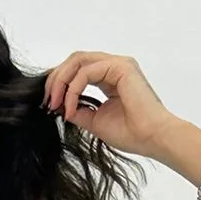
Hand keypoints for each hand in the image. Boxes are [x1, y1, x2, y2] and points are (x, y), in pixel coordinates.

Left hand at [42, 52, 177, 161]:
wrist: (152, 138)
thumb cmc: (132, 133)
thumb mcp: (95, 121)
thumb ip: (78, 110)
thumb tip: (59, 107)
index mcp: (109, 77)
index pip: (77, 70)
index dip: (59, 84)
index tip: (49, 105)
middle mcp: (114, 66)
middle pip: (75, 60)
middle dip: (56, 80)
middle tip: (47, 102)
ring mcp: (118, 64)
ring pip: (78, 61)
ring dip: (61, 82)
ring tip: (54, 104)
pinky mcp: (121, 67)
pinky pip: (87, 72)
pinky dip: (73, 89)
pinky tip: (69, 107)